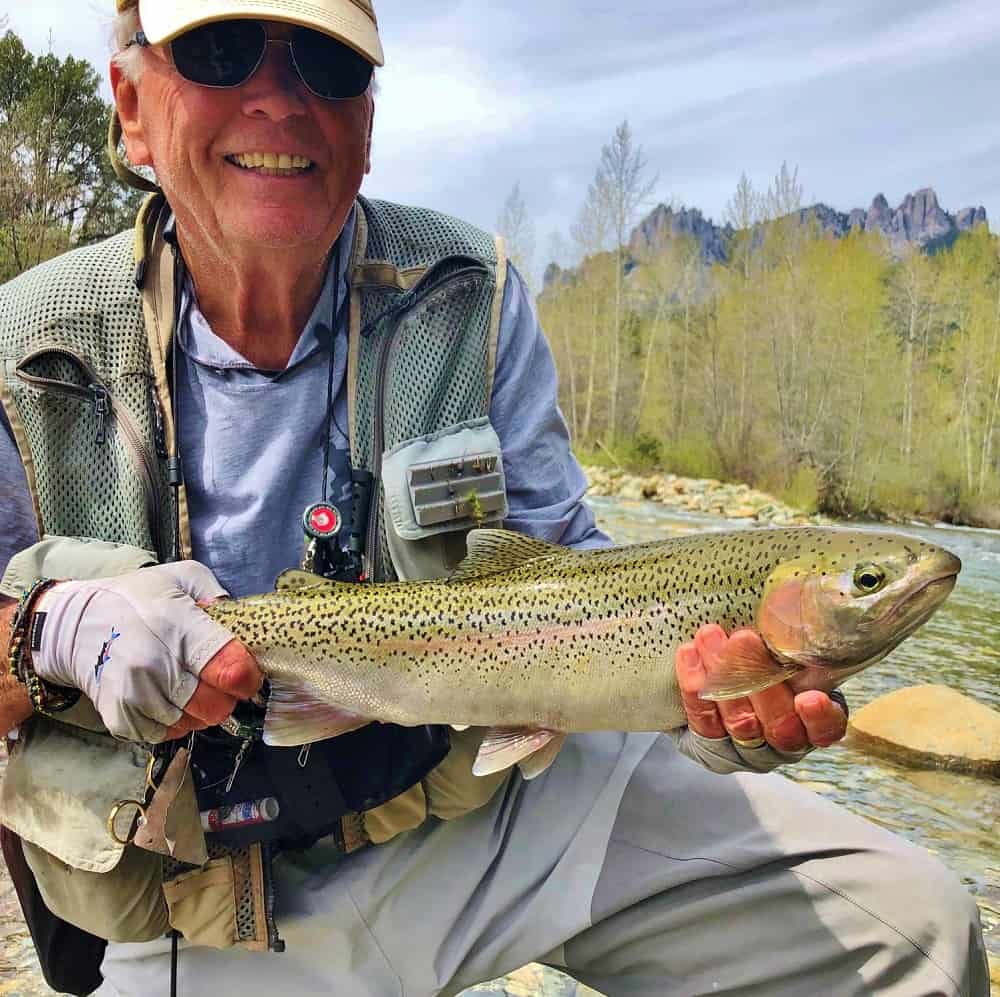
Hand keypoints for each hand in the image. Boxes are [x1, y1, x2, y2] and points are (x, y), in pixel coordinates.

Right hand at [32, 562, 261, 742]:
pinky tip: (168, 700)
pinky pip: (165, 734)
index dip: (248, 676)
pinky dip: (174, 722)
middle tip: (218, 682)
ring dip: (199, 710)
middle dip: (225, 696)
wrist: (74, 625)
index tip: (247, 673)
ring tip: (190, 686)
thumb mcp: (181, 577)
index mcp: (174, 624)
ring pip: (192, 723)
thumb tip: (241, 625)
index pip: (229, 668)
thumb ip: (216, 595)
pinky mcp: (118, 717)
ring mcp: (132, 694)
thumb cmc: (136, 598)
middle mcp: (152, 663)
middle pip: (214, 705)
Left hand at [676, 624, 847, 752]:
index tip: (810, 696)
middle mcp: (784, 742)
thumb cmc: (760, 657)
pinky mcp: (710, 747)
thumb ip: (793, 640)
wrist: (712, 683)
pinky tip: (689, 653)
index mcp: (812, 720)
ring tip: (710, 635)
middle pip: (779, 725)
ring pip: (739, 723)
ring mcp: (747, 750)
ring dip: (724, 675)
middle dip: (759, 679)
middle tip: (744, 638)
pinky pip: (704, 722)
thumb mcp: (784, 649)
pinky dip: (695, 686)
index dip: (820, 717)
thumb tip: (794, 597)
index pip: (826, 729)